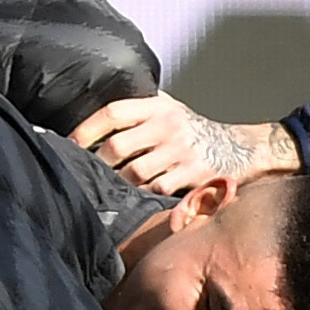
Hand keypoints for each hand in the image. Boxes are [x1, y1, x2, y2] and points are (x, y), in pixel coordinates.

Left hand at [70, 94, 298, 194]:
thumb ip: (140, 109)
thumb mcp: (171, 108)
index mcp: (158, 106)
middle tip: (81, 174)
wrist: (241, 147)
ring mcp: (181, 152)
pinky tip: (131, 202)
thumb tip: (94, 116)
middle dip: (96, 164)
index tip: (68, 144)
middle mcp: (168, 126)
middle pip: (118, 146)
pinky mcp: (193, 176)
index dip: (86, 129)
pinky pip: (157, 191)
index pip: (113, 113)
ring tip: (101, 191)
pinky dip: (141, 198)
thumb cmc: (196, 130)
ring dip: (115, 185)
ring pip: (135, 173)